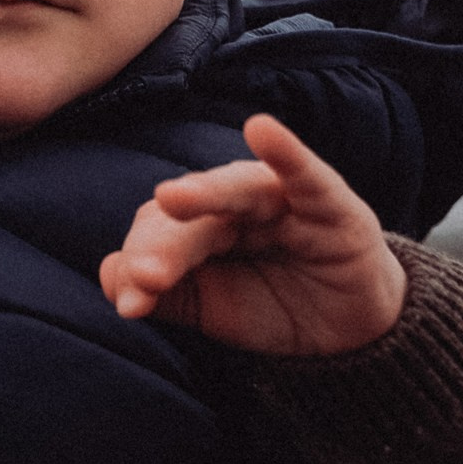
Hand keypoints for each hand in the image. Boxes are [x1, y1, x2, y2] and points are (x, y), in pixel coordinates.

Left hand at [98, 114, 406, 355]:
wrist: (353, 333)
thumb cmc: (276, 305)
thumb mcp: (215, 308)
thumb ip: (167, 292)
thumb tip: (110, 276)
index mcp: (204, 224)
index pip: (161, 235)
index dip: (141, 263)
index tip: (129, 304)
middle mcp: (237, 202)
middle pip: (191, 217)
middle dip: (164, 246)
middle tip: (143, 277)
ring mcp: (284, 199)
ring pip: (237, 191)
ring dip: (204, 193)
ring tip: (171, 198)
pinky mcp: (332, 204)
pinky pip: (305, 174)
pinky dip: (286, 152)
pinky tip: (262, 130)